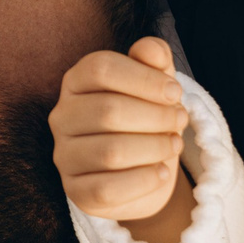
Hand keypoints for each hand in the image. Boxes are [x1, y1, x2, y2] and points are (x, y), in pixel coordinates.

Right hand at [51, 38, 188, 229]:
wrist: (143, 171)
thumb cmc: (146, 118)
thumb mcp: (154, 83)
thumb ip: (153, 58)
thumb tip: (152, 50)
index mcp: (76, 82)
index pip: (100, 68)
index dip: (144, 78)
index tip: (175, 91)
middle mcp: (62, 117)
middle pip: (108, 110)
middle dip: (156, 116)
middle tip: (180, 120)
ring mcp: (65, 157)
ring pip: (111, 152)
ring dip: (154, 148)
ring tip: (174, 144)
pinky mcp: (76, 192)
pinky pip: (108, 189)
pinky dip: (143, 180)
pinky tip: (160, 172)